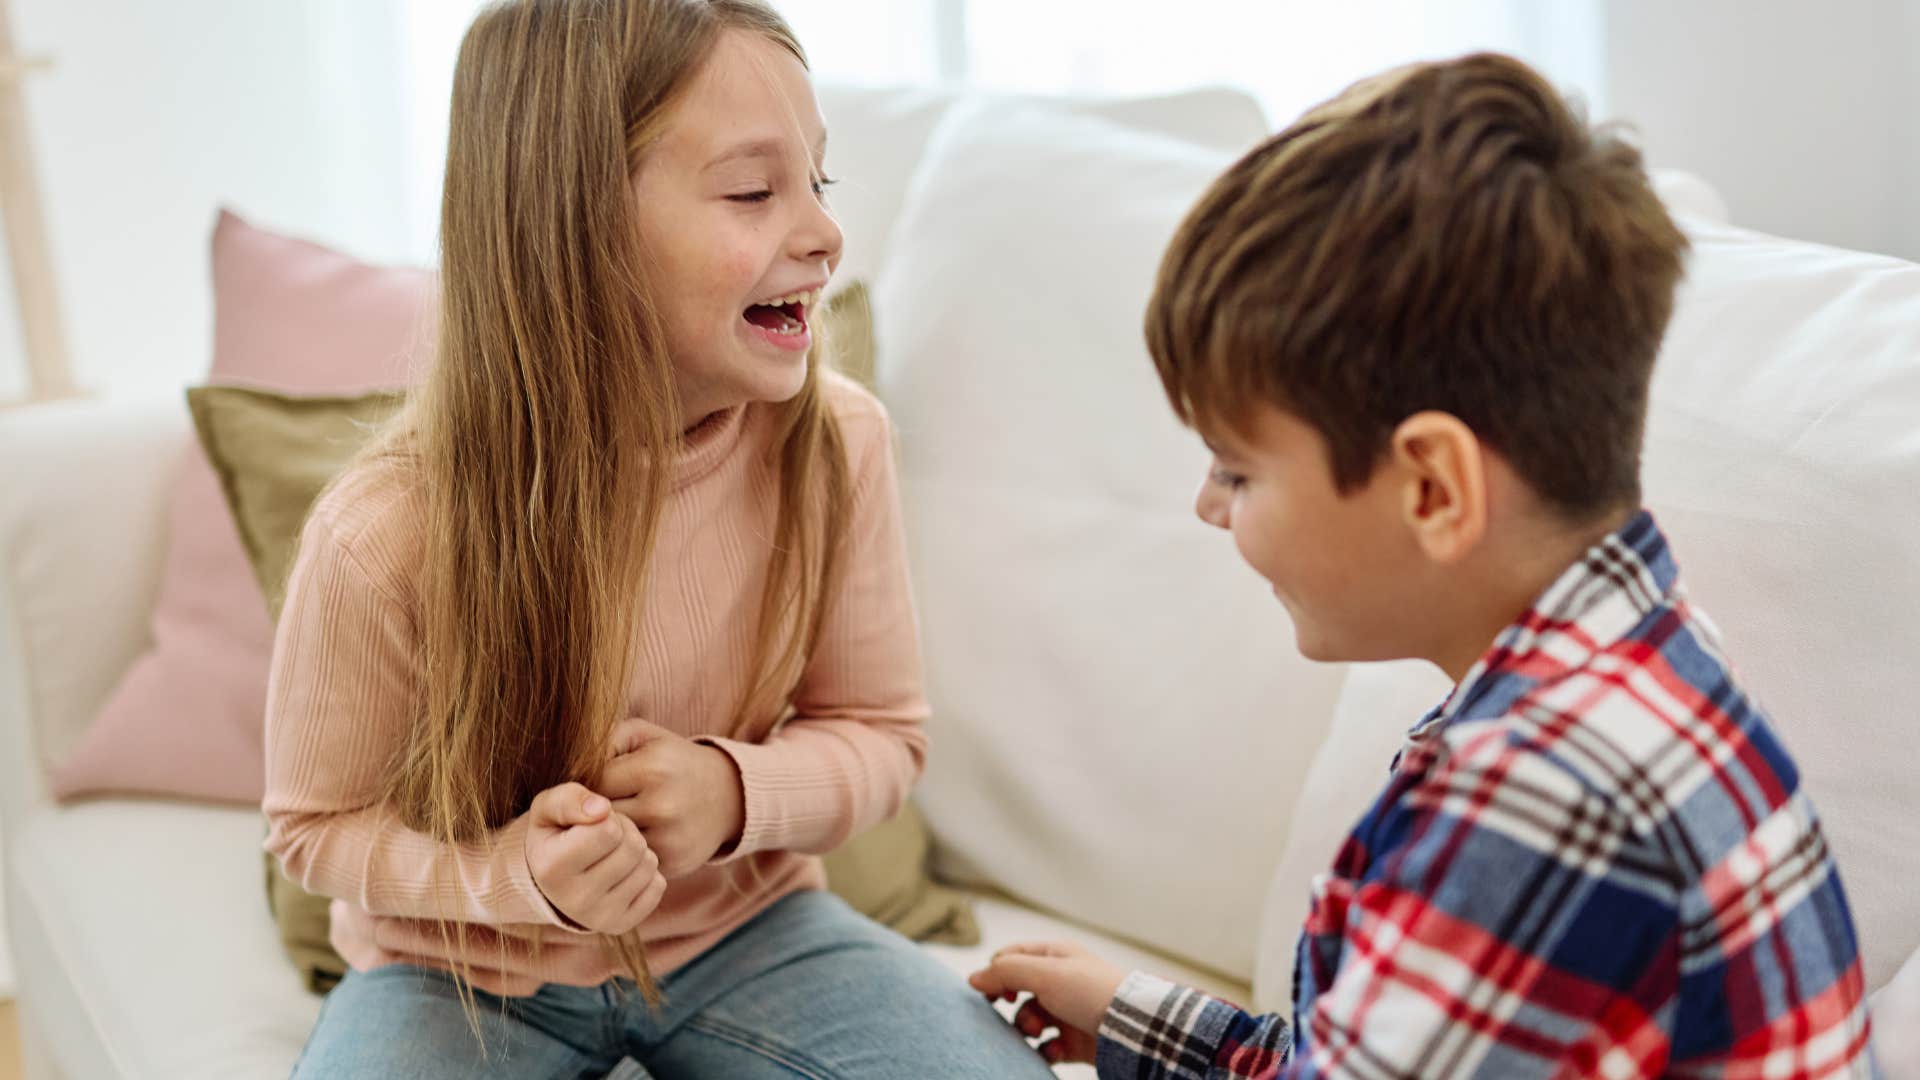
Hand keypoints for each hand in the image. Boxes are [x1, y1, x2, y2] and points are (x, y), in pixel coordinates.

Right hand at [525, 781, 665, 933]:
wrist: (550, 882)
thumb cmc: (554, 835)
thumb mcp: (548, 809)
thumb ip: (569, 799)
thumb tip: (602, 808)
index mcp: (552, 868)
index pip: (608, 829)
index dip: (607, 816)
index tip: (593, 822)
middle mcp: (574, 900)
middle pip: (633, 846)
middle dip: (625, 831)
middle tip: (607, 834)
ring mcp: (599, 918)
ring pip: (649, 864)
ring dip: (637, 850)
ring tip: (614, 852)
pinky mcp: (620, 925)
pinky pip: (657, 886)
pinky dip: (646, 873)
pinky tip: (623, 872)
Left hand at [596, 718, 745, 877]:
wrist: (729, 796)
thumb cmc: (675, 762)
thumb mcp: (646, 736)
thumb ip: (607, 738)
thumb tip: (572, 765)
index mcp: (653, 768)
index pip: (593, 784)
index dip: (586, 787)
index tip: (590, 788)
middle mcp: (662, 805)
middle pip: (599, 817)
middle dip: (593, 814)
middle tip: (595, 810)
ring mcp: (669, 838)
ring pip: (612, 843)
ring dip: (607, 836)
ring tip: (610, 826)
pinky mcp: (673, 862)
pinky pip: (630, 861)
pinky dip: (625, 854)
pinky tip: (631, 842)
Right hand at [967, 941, 1128, 1065]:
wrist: (1133, 1027)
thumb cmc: (1092, 992)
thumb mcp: (1044, 973)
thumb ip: (1006, 972)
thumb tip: (973, 977)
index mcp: (1055, 956)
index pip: (1012, 957)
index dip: (997, 972)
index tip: (994, 992)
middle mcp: (1060, 982)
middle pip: (1018, 991)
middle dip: (1012, 1005)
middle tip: (1012, 1011)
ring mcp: (1067, 1011)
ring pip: (1030, 1020)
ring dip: (1028, 1028)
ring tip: (1039, 1032)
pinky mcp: (1075, 1040)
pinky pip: (1048, 1046)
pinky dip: (1046, 1049)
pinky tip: (1054, 1049)